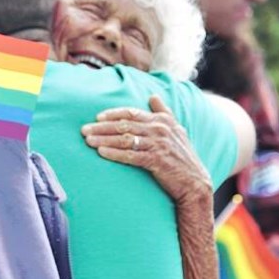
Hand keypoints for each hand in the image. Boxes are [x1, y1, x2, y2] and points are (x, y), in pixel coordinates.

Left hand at [81, 95, 211, 205]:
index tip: (97, 117)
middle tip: (84, 130)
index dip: (113, 114)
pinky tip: (101, 152)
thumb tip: (153, 96)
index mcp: (162, 120)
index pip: (132, 113)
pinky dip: (114, 153)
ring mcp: (158, 144)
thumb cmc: (182, 157)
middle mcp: (160, 129)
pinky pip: (130, 155)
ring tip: (88, 141)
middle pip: (124, 125)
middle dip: (102, 127)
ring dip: (104, 139)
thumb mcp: (177, 131)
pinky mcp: (156, 160)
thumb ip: (164, 112)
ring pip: (124, 139)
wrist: (195, 183)